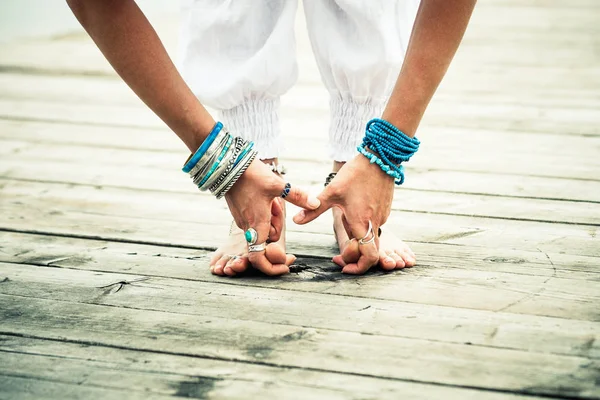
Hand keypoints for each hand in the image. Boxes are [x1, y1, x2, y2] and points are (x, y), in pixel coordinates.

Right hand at [225, 159, 319, 274]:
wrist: (227, 163)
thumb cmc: (251, 175)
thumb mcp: (278, 184)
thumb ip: (297, 196)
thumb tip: (315, 204)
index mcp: (256, 224)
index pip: (259, 258)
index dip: (271, 267)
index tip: (286, 265)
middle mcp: (247, 225)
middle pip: (269, 238)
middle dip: (278, 226)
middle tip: (278, 206)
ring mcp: (242, 219)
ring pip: (264, 227)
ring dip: (272, 217)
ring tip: (271, 197)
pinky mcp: (240, 212)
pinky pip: (257, 219)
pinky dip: (265, 212)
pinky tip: (266, 196)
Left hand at [293, 154, 393, 273]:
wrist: (380, 156)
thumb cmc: (355, 173)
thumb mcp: (332, 191)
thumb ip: (314, 209)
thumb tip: (296, 221)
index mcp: (362, 222)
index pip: (368, 257)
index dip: (356, 266)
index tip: (342, 265)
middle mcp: (375, 223)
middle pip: (371, 253)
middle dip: (355, 259)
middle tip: (340, 258)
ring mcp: (382, 216)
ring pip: (370, 237)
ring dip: (358, 239)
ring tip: (343, 220)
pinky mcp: (385, 209)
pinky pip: (374, 225)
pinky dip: (364, 226)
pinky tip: (353, 210)